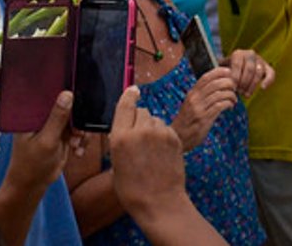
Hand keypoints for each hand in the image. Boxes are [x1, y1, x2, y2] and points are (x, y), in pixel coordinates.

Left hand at [6, 89, 77, 195]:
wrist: (32, 186)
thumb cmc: (30, 166)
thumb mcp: (46, 141)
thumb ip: (57, 118)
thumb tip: (67, 94)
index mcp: (32, 115)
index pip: (50, 96)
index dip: (66, 95)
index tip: (79, 101)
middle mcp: (42, 118)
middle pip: (67, 106)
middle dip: (78, 118)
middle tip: (78, 131)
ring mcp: (53, 127)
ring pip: (75, 119)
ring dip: (81, 131)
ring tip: (76, 143)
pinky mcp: (61, 135)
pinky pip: (78, 131)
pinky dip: (81, 139)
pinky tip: (77, 149)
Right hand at [106, 88, 189, 222]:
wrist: (159, 201)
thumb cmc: (133, 189)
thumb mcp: (116, 164)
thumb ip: (121, 141)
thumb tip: (125, 129)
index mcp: (120, 137)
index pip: (125, 105)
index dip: (129, 96)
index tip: (133, 90)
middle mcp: (140, 131)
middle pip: (141, 112)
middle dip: (139, 120)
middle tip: (139, 138)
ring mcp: (159, 133)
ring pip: (155, 119)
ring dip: (152, 128)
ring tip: (150, 150)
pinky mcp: (174, 137)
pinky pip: (166, 128)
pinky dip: (163, 135)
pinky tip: (160, 152)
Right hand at [169, 67, 238, 150]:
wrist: (177, 138)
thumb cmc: (187, 121)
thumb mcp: (191, 104)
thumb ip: (201, 94)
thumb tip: (219, 84)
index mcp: (192, 93)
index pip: (206, 77)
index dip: (219, 72)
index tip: (229, 72)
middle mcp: (195, 99)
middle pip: (215, 83)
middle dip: (229, 83)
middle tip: (234, 87)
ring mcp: (199, 109)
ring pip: (220, 94)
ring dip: (231, 95)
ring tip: (234, 99)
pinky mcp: (204, 119)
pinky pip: (220, 106)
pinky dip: (228, 103)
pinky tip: (230, 106)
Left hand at [223, 48, 274, 97]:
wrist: (237, 69)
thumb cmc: (227, 72)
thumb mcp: (222, 69)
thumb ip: (219, 73)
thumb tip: (216, 79)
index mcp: (238, 53)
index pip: (237, 64)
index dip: (235, 77)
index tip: (232, 87)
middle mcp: (250, 54)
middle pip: (249, 69)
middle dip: (244, 82)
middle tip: (239, 92)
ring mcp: (260, 60)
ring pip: (259, 72)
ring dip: (252, 85)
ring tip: (246, 94)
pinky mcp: (267, 67)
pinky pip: (271, 73)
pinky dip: (268, 80)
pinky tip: (263, 87)